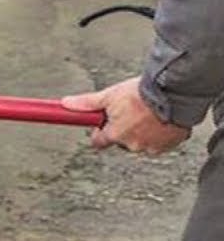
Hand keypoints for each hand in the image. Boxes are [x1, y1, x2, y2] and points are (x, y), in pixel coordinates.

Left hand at [61, 77, 190, 154]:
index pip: (99, 142)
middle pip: (121, 140)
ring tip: (146, 112)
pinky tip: (160, 118)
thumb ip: (87, 103)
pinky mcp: (170, 144)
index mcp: (116, 135)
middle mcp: (133, 144)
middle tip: (129, 112)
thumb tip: (67, 104)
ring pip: (141, 141)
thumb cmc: (142, 94)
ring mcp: (153, 146)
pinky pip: (160, 141)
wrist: (173, 94)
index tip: (102, 123)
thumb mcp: (108, 96)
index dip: (98, 131)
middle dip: (122, 128)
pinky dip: (159, 132)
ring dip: (142, 130)